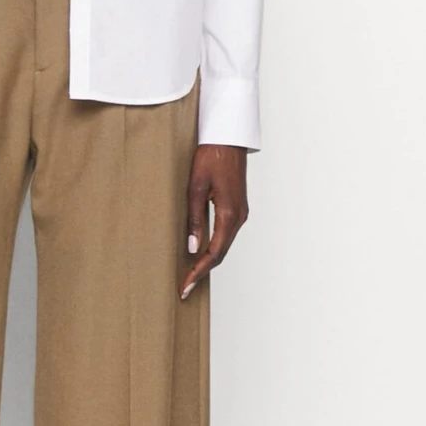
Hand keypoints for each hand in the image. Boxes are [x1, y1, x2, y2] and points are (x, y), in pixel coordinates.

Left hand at [180, 144, 248, 298]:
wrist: (228, 138)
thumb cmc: (211, 157)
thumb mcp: (196, 187)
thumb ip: (194, 218)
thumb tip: (191, 247)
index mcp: (229, 214)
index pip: (213, 253)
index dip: (198, 271)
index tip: (185, 286)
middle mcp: (239, 217)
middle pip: (220, 253)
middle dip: (202, 271)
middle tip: (184, 288)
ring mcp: (240, 213)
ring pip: (224, 245)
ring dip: (208, 261)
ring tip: (190, 275)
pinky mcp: (237, 208)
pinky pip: (226, 235)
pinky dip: (214, 248)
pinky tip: (201, 253)